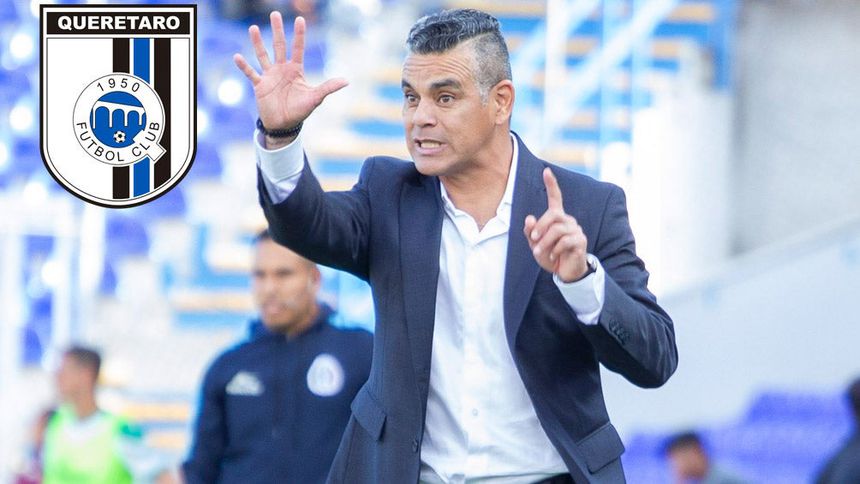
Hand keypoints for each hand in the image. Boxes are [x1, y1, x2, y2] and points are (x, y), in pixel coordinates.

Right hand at [233, 13, 347, 132]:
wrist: (284, 125)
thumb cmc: (300, 111)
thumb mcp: (315, 98)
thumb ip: (328, 87)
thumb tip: (346, 81)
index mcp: (295, 70)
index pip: (298, 48)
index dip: (299, 34)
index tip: (300, 19)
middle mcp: (282, 69)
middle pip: (279, 46)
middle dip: (278, 30)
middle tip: (275, 13)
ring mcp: (270, 76)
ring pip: (263, 55)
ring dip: (258, 42)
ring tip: (254, 28)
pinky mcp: (260, 85)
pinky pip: (251, 73)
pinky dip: (244, 66)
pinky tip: (237, 56)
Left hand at [524, 168, 588, 282]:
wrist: (564, 272)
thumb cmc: (549, 255)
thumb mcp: (535, 244)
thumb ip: (530, 232)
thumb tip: (529, 218)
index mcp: (557, 218)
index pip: (555, 197)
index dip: (551, 184)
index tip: (546, 170)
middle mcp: (568, 221)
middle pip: (553, 214)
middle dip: (540, 226)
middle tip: (532, 239)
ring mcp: (576, 230)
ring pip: (557, 229)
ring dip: (545, 242)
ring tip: (539, 252)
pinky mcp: (581, 241)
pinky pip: (566, 241)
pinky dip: (555, 249)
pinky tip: (553, 256)